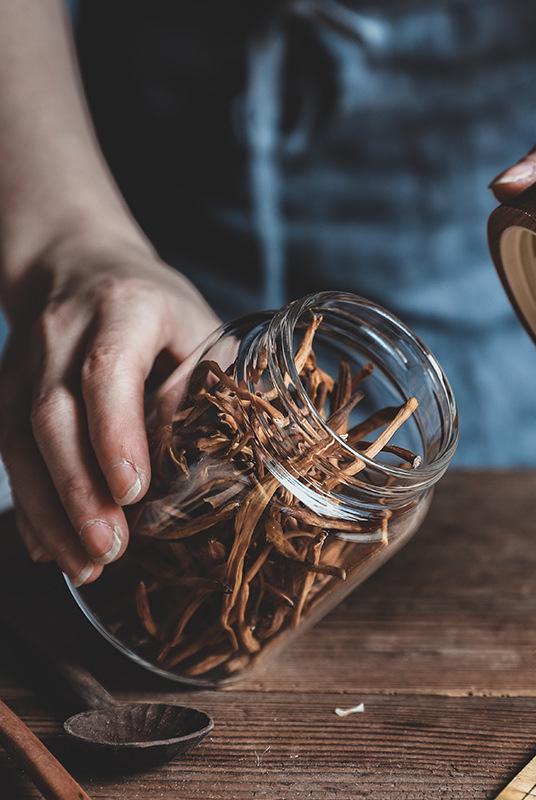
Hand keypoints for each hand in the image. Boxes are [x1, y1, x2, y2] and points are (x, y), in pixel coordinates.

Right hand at [0, 231, 219, 583]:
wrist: (76, 264)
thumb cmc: (153, 304)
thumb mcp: (197, 325)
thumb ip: (202, 381)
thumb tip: (202, 452)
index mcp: (123, 309)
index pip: (107, 371)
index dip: (115, 433)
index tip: (133, 491)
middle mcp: (61, 334)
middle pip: (53, 416)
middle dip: (79, 491)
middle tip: (111, 549)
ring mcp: (23, 363)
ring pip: (18, 442)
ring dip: (49, 511)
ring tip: (85, 565)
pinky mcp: (4, 390)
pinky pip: (6, 452)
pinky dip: (30, 504)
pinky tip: (52, 547)